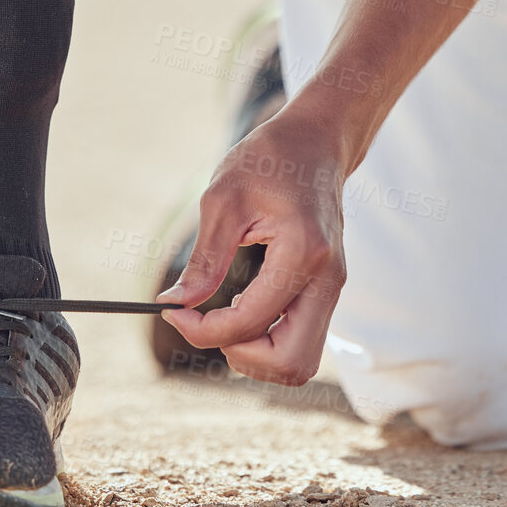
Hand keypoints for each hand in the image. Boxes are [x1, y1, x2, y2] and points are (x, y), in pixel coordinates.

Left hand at [158, 107, 347, 386]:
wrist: (315, 143)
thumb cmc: (269, 160)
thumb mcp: (222, 200)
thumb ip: (204, 260)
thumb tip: (175, 304)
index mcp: (302, 253)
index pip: (250, 323)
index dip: (204, 330)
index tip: (173, 313)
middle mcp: (327, 279)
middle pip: (292, 363)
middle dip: (241, 355)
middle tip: (207, 323)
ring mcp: (332, 287)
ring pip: (301, 361)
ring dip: (257, 354)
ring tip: (225, 318)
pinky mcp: (327, 290)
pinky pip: (301, 341)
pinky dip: (269, 341)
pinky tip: (244, 309)